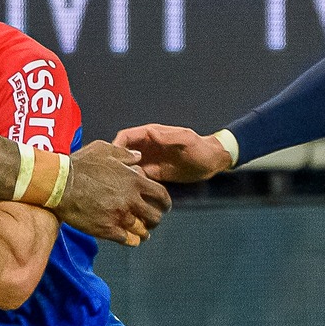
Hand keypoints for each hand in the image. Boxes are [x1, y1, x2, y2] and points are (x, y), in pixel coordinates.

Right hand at [59, 141, 171, 246]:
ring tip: (142, 233)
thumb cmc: (80, 164)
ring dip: (144, 232)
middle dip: (156, 219)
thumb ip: (125, 154)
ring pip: (142, 230)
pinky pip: (127, 240)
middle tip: (151, 220)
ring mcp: (119, 217)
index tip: (164, 206)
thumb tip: (138, 157)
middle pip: (155, 216)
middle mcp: (131, 200)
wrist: (60, 184)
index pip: (161, 195)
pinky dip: (131, 240)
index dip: (165, 202)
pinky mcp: (107, 230)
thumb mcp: (104, 149)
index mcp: (134, 181)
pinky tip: (130, 239)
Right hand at [113, 124, 232, 182]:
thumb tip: (150, 133)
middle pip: (122, 152)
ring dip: (123, 175)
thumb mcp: (187, 140)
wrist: (212, 163)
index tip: (112, 159)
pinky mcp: (153, 173)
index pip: (126, 136)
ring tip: (124, 187)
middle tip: (116, 177)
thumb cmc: (201, 149)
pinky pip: (138, 177)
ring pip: (128, 166)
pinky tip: (133, 191)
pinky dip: (133, 183)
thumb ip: (169, 137)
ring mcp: (149, 160)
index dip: (116, 146)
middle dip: (116, 162)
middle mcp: (146, 147)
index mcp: (151, 134)